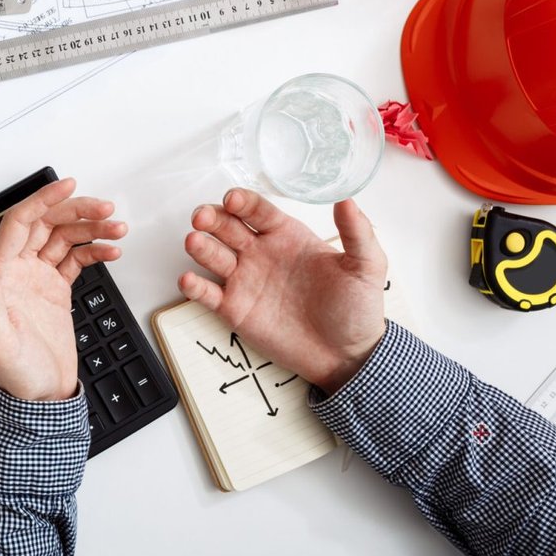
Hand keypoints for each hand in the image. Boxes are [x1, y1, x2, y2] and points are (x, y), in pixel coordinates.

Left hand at [0, 179, 125, 401]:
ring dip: (91, 228)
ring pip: (65, 238)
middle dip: (77, 211)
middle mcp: (18, 271)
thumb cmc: (15, 374)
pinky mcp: (56, 289)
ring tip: (117, 227)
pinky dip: (95, 250)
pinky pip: (76, 259)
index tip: (67, 186)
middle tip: (105, 208)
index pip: (20, 223)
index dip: (42, 200)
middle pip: (47, 224)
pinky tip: (112, 251)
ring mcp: (38, 278)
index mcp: (1, 275)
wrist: (40, 398)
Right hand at [178, 189, 387, 392]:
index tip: (232, 199)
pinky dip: (193, 287)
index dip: (242, 202)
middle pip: (226, 227)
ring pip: (212, 255)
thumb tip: (347, 199)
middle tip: (203, 217)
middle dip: (211, 218)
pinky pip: (207, 294)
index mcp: (287, 236)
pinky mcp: (234, 309)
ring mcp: (244, 281)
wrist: (347, 356)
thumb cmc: (357, 310)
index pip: (257, 210)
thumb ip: (357, 232)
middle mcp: (260, 254)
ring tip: (195, 242)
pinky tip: (189, 280)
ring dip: (200, 246)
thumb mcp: (366, 267)